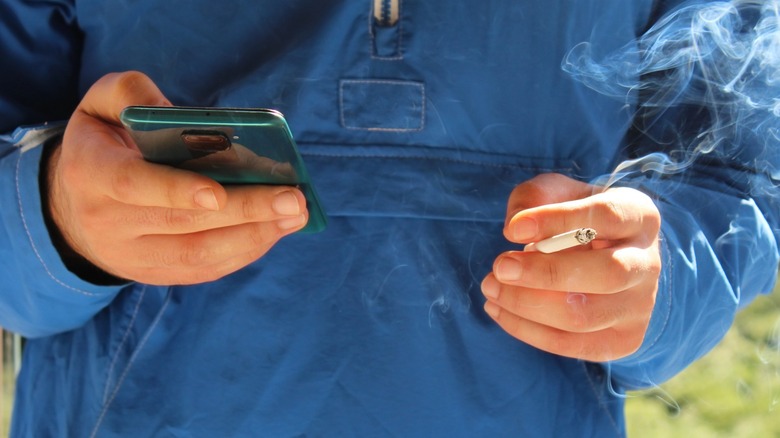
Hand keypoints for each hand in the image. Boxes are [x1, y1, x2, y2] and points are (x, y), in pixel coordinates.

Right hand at [47, 71, 307, 284]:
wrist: (74, 205)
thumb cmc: (104, 143)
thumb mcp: (101, 104)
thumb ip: (131, 92)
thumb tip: (179, 112)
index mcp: (92, 173)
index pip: (133, 186)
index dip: (176, 190)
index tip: (218, 193)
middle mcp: (108, 223)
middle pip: (182, 225)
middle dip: (244, 211)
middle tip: (294, 198)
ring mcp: (133, 256)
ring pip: (198, 255)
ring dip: (255, 236)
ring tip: (296, 214)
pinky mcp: (157, 274)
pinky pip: (205, 269)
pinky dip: (245, 251)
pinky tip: (276, 230)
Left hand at [481, 174, 660, 360]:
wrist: (609, 258)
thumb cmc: (576, 219)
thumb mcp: (559, 193)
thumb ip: (535, 197)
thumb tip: (515, 229)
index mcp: (639, 216)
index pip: (605, 216)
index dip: (557, 221)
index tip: (513, 229)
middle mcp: (648, 263)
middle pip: (608, 274)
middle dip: (544, 273)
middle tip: (500, 266)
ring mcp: (640, 307)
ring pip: (584, 316)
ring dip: (526, 304)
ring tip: (491, 287)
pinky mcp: (622, 340)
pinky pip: (570, 345)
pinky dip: (526, 330)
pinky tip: (498, 310)